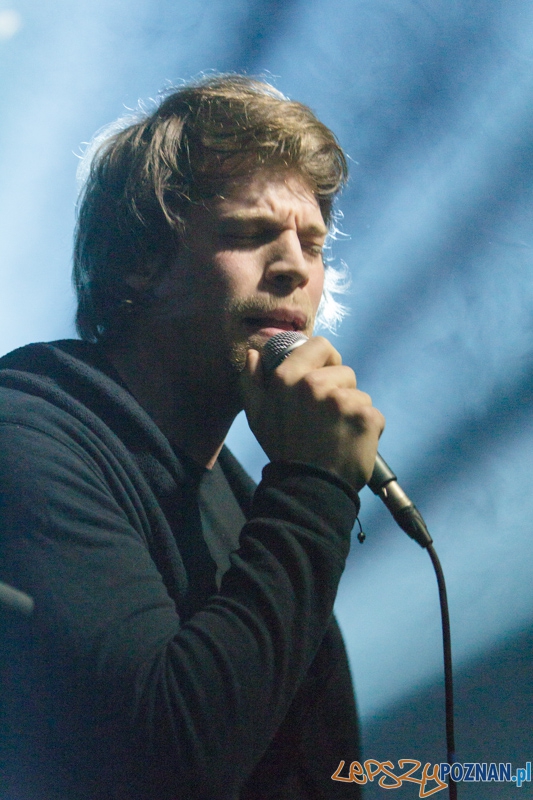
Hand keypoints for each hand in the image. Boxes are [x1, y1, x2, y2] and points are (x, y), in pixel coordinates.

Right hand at [239, 336, 384, 492]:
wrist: (310, 487)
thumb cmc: (284, 450)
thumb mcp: (257, 415)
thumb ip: (251, 381)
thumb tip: (254, 354)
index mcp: (288, 378)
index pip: (320, 345)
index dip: (325, 359)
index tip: (324, 376)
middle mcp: (315, 384)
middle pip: (344, 372)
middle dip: (339, 390)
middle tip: (326, 417)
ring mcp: (343, 400)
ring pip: (359, 394)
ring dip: (352, 410)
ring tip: (337, 433)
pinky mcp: (366, 416)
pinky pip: (372, 413)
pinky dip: (366, 428)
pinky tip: (351, 442)